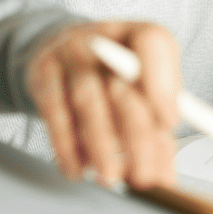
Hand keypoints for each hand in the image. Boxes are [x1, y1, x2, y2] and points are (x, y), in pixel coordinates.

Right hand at [27, 21, 180, 189]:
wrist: (62, 52)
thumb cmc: (112, 75)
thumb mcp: (143, 87)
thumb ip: (158, 126)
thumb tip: (164, 173)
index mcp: (139, 36)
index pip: (153, 44)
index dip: (163, 84)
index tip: (169, 124)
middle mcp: (104, 39)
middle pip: (121, 86)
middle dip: (136, 137)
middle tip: (143, 175)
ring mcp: (69, 53)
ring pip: (87, 101)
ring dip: (101, 145)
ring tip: (111, 176)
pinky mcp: (43, 73)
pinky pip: (55, 113)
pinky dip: (67, 147)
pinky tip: (78, 169)